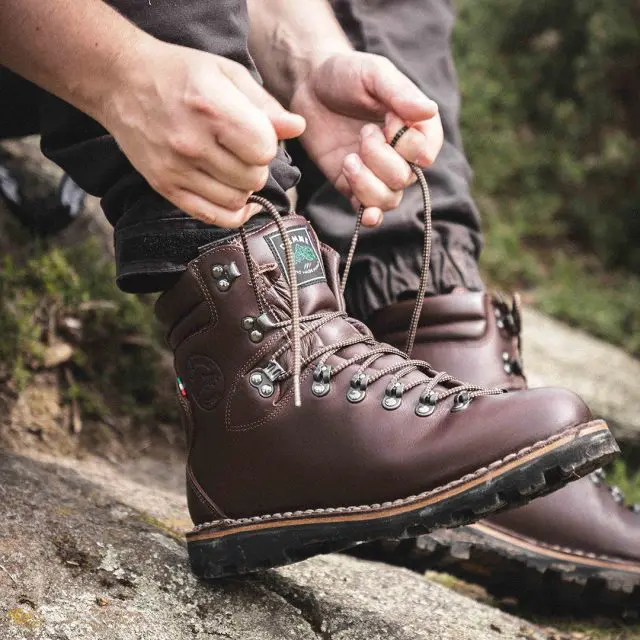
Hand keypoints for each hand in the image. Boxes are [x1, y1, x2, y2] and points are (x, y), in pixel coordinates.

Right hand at [103, 40, 305, 226]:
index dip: (268, 144)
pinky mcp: (165, 187)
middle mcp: (192, 143)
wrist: (122, 82)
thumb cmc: (179, 73)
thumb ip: (265, 105)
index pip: (264, 150)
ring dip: (244, 187)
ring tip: (232, 166)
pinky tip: (238, 198)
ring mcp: (177, 169)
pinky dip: (234, 213)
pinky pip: (213, 217)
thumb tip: (298, 128)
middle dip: (257, 166)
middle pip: (253, 178)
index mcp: (212, 109)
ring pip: (237, 200)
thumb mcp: (226, 74)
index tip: (257, 134)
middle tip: (243, 150)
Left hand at [290, 52, 442, 225]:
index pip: (425, 152)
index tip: (388, 118)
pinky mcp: (353, 186)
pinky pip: (367, 210)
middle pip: (404, 178)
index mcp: (416, 128)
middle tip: (363, 132)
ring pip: (388, 199)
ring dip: (367, 183)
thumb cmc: (347, 74)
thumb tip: (430, 110)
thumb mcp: (374, 74)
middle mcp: (401, 155)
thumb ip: (400, 93)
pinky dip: (368, 214)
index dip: (405, 142)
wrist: (309, 86)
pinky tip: (366, 214)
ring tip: (349, 160)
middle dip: (380, 158)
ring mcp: (377, 173)